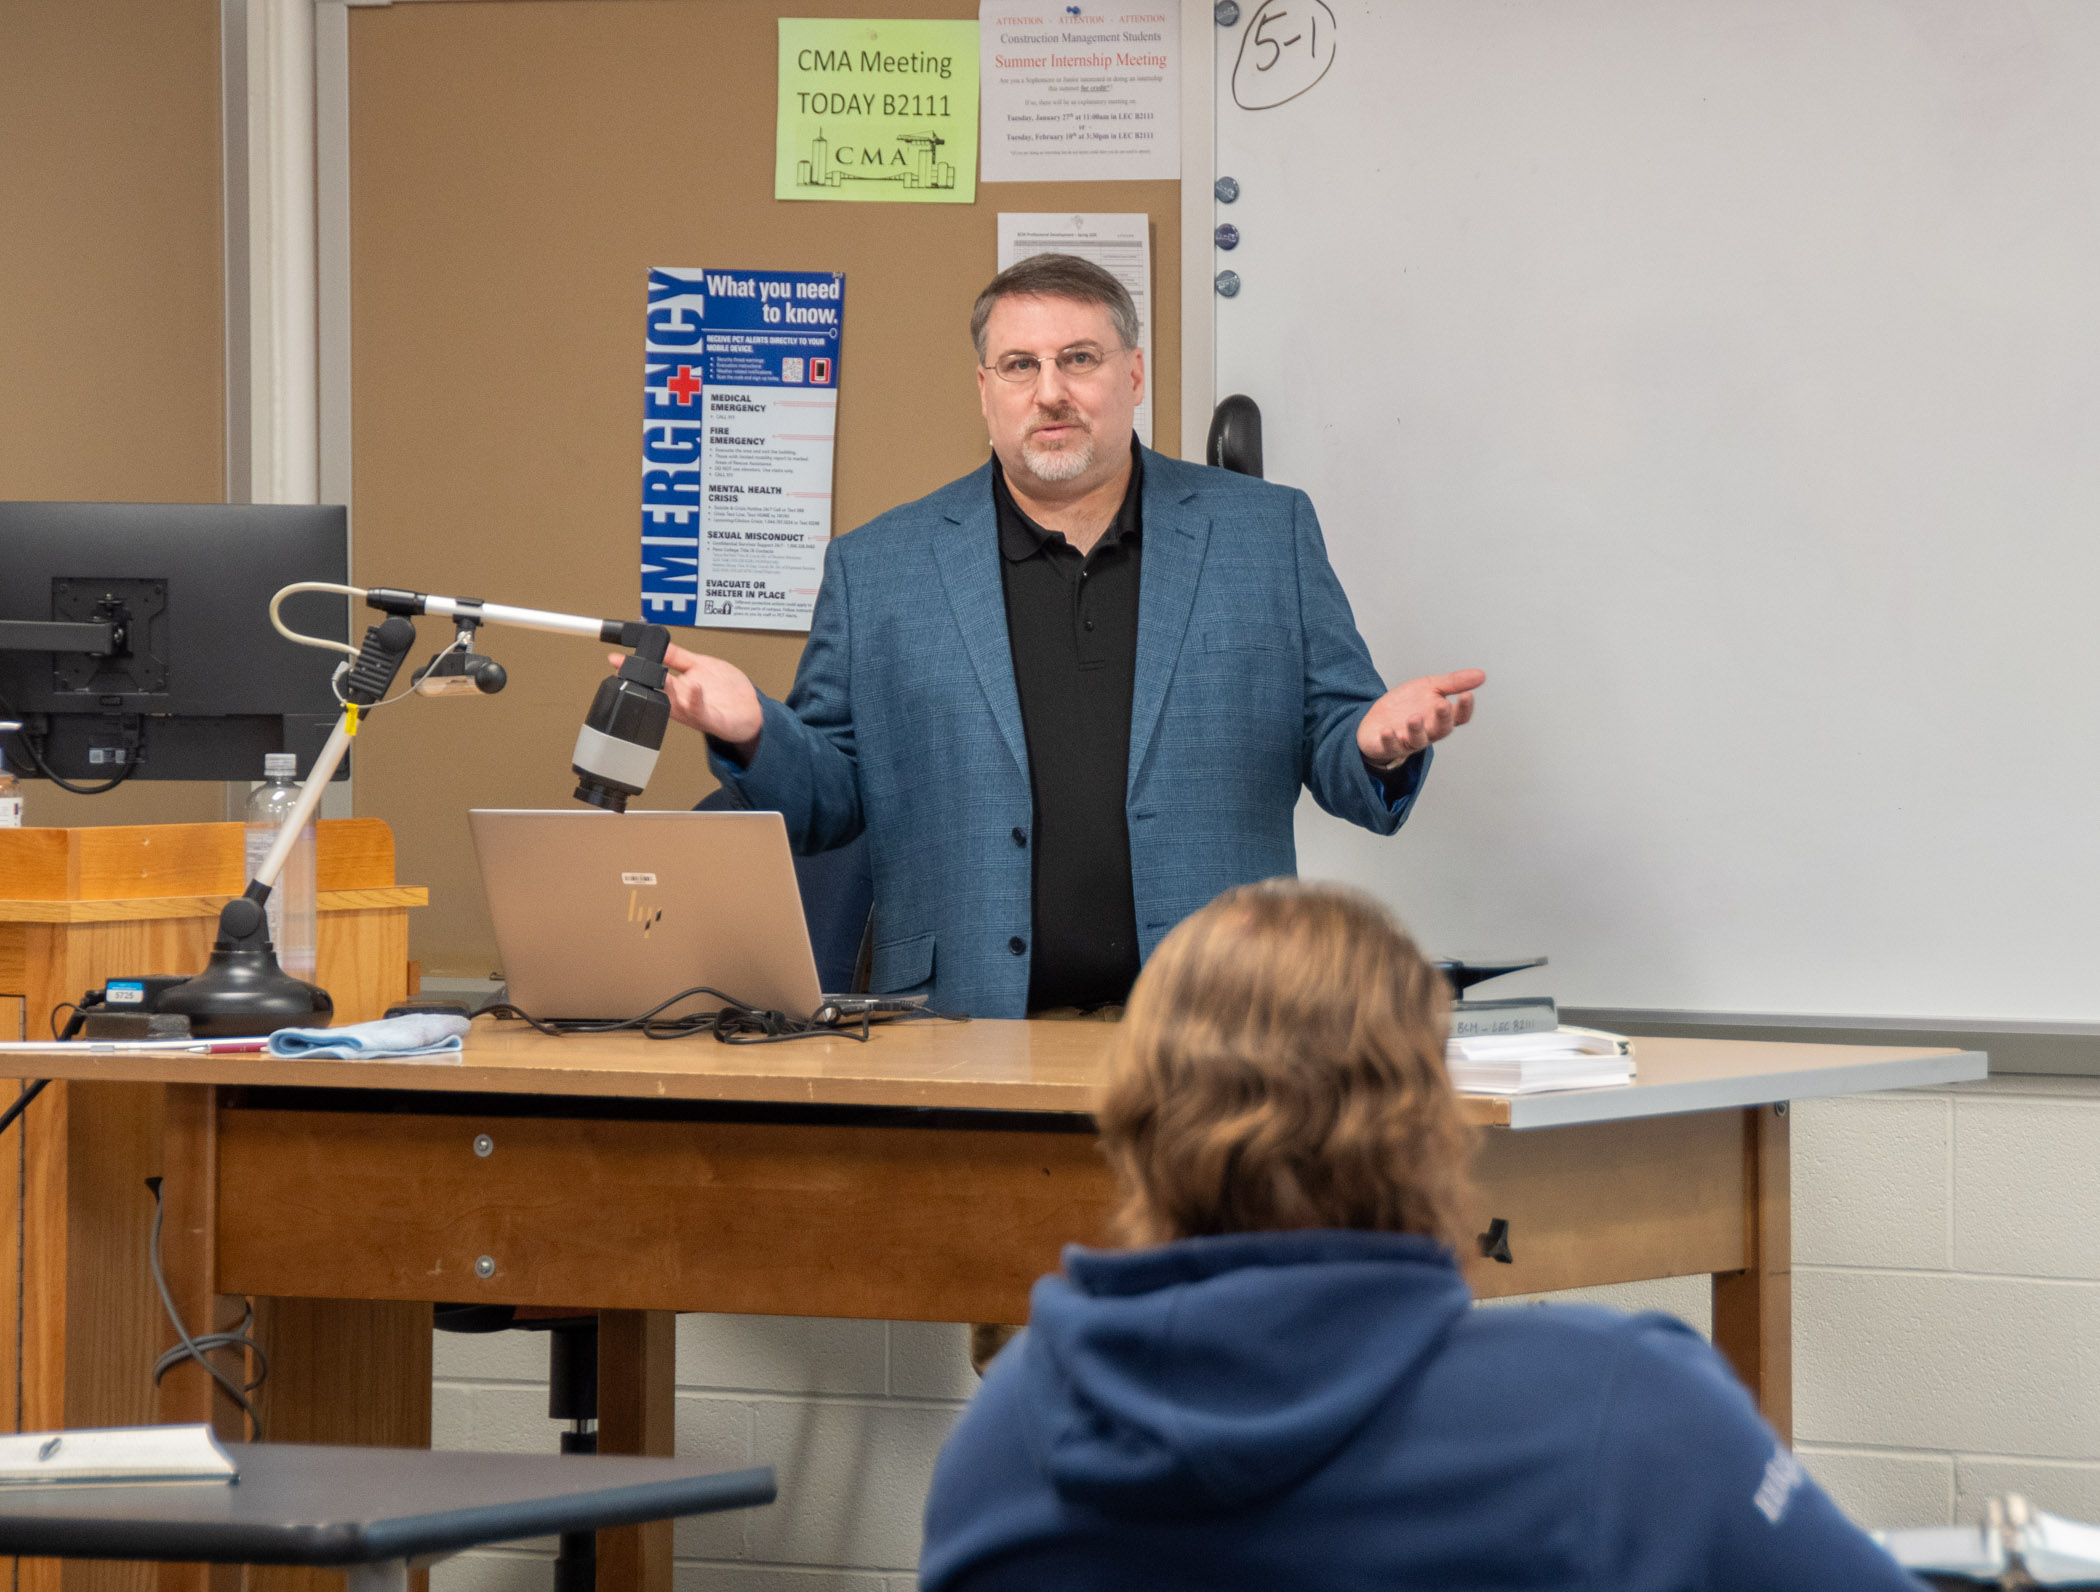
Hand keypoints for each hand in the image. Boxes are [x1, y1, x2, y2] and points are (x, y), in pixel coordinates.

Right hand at [611, 642, 763, 760]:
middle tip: (628, 667)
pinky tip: (694, 687)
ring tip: (658, 675)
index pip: (652, 675)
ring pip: (674, 701)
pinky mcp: (712, 719)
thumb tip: (658, 643)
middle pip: (658, 690)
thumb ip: (679, 656)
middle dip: (643, 680)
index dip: (634, 668)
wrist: (752, 713)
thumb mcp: (701, 665)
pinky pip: (700, 711)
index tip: (616, 659)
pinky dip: (695, 700)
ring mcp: (696, 711)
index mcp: (677, 687)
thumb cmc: (727, 692)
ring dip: (666, 689)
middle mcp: (682, 701)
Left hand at [1357, 669, 1485, 766]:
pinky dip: (1389, 740)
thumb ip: (1453, 683)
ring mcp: (1408, 740)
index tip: (1467, 694)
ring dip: (1416, 730)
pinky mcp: (1388, 746)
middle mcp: (1428, 732)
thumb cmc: (1407, 705)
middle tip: (1443, 705)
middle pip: (1441, 729)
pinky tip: (1387, 731)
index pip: (1458, 716)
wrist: (1377, 719)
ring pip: (1417, 740)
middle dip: (1443, 718)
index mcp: (1440, 718)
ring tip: (1414, 718)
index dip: (1464, 708)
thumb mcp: (1430, 687)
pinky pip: (1390, 747)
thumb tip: (1481, 675)